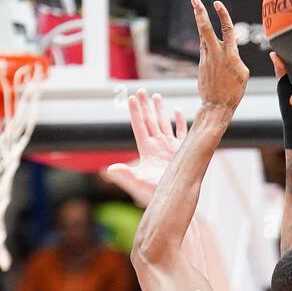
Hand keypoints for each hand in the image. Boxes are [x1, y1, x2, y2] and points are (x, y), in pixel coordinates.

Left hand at [104, 89, 187, 206]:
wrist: (175, 201)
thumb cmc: (155, 195)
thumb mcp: (138, 184)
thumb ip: (125, 175)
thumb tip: (109, 169)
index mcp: (146, 151)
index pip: (139, 127)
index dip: (135, 112)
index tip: (131, 98)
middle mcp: (157, 147)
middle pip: (150, 121)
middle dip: (145, 106)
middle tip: (142, 90)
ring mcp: (169, 148)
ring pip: (164, 124)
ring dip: (160, 110)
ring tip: (157, 96)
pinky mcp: (182, 152)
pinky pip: (181, 133)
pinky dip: (180, 122)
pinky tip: (177, 111)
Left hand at [192, 0, 248, 112]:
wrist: (217, 105)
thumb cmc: (234, 90)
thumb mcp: (243, 72)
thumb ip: (236, 55)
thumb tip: (234, 44)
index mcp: (230, 54)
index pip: (227, 28)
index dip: (222, 14)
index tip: (217, 3)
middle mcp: (216, 54)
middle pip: (205, 29)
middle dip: (200, 13)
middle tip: (195, 0)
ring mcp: (206, 59)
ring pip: (203, 37)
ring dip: (200, 23)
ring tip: (198, 10)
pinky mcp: (201, 65)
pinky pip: (204, 49)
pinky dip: (207, 42)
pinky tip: (209, 41)